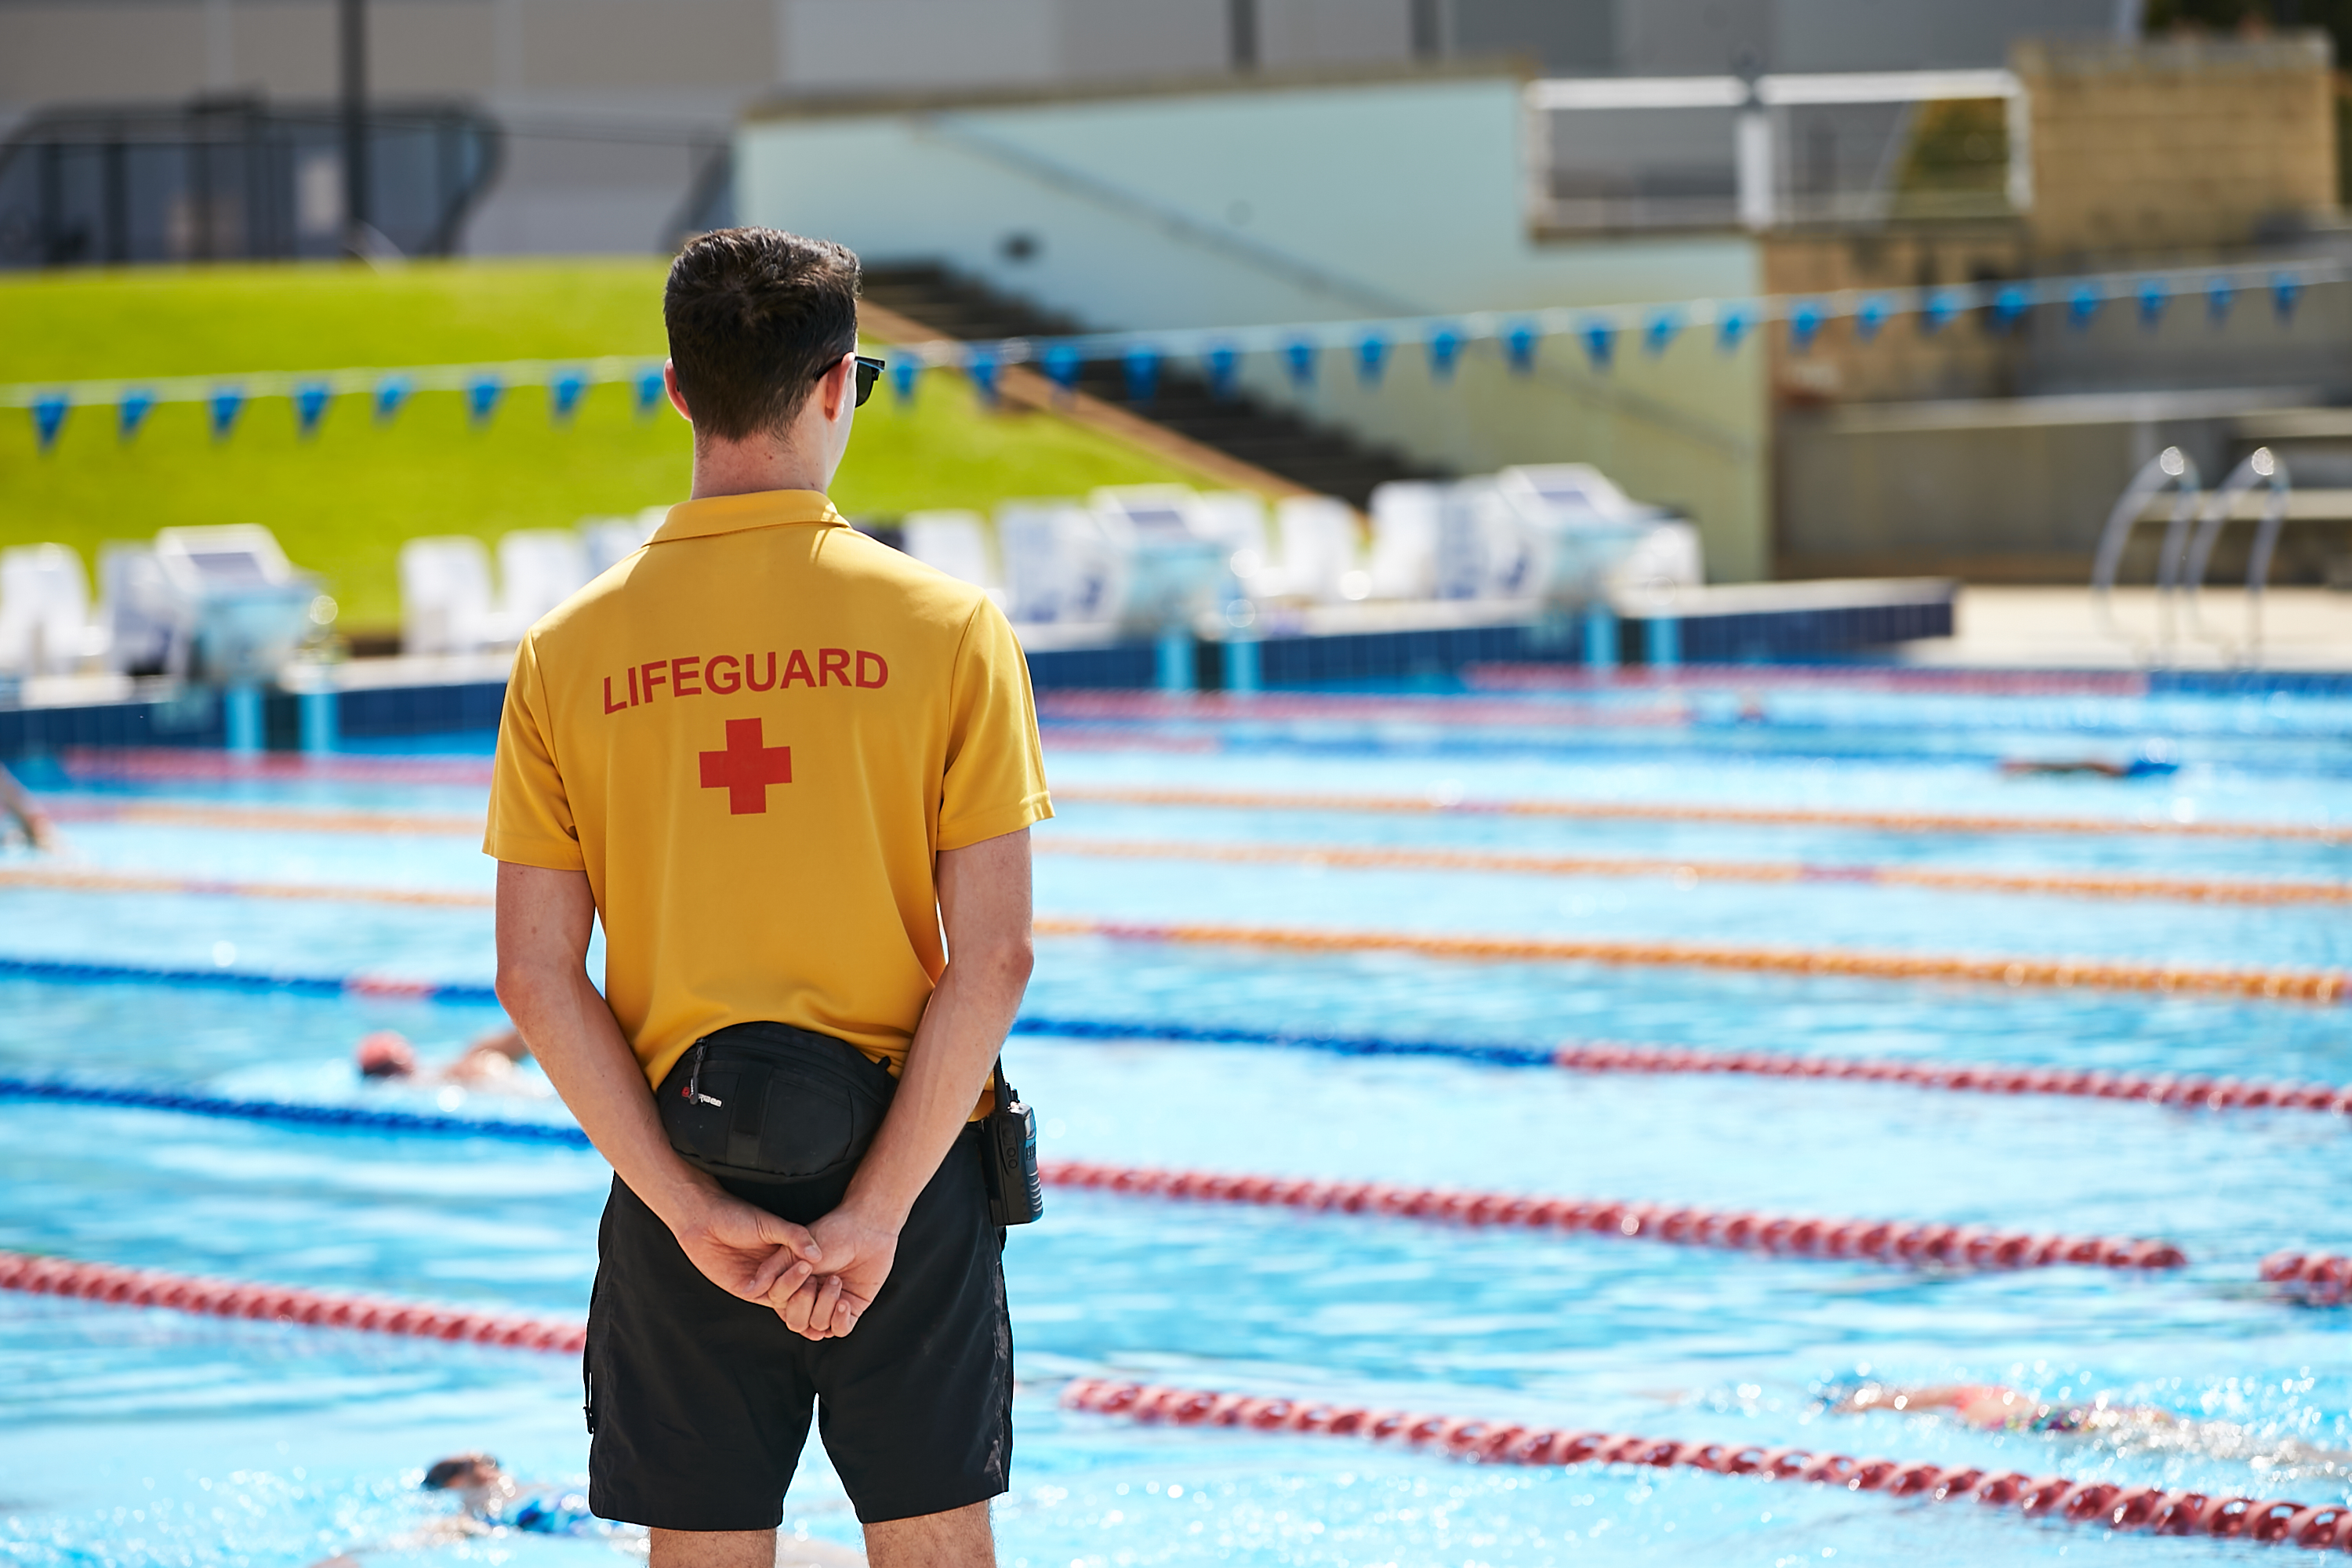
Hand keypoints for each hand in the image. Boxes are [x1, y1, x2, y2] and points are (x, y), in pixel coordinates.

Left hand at [669, 1190, 821, 1303]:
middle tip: (827, 1275)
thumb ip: (796, 1237)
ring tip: (806, 1270)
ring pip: (784, 1295)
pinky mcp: (743, 1289)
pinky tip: (783, 1285)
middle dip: (814, 1283)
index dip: (823, 1274)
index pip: (810, 1272)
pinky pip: (763, 1297)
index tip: (838, 1269)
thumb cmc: (737, 1215)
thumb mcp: (771, 1224)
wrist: (704, 1219)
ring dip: (795, 1285)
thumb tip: (818, 1254)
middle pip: (801, 1287)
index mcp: (785, 1256)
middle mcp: (775, 1271)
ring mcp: (760, 1281)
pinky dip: (775, 1293)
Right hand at [766, 1204, 900, 1339]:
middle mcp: (810, 1297)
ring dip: (826, 1303)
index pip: (781, 1304)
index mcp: (794, 1284)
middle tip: (816, 1278)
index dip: (789, 1291)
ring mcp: (830, 1304)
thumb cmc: (830, 1233)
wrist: (866, 1229)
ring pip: (818, 1327)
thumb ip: (772, 1270)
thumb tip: (750, 1290)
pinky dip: (840, 1320)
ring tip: (836, 1280)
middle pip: (796, 1322)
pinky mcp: (851, 1309)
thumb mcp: (795, 1250)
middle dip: (804, 1302)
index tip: (804, 1267)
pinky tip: (844, 1301)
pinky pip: (840, 1330)